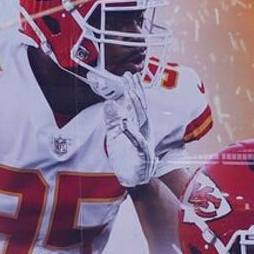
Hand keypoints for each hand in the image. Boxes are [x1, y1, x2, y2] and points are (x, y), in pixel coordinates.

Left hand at [103, 72, 157, 187]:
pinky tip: (124, 123)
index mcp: (139, 125)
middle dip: (135, 91)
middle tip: (130, 75)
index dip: (133, 88)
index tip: (129, 74)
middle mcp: (144, 130)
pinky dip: (130, 132)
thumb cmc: (126, 157)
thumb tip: (109, 102)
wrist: (135, 179)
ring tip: (129, 92)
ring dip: (135, 105)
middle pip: (140, 107)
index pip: (136, 103)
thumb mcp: (115, 135)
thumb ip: (112, 119)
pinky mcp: (142, 153)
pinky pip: (135, 141)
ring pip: (140, 120)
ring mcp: (144, 141)